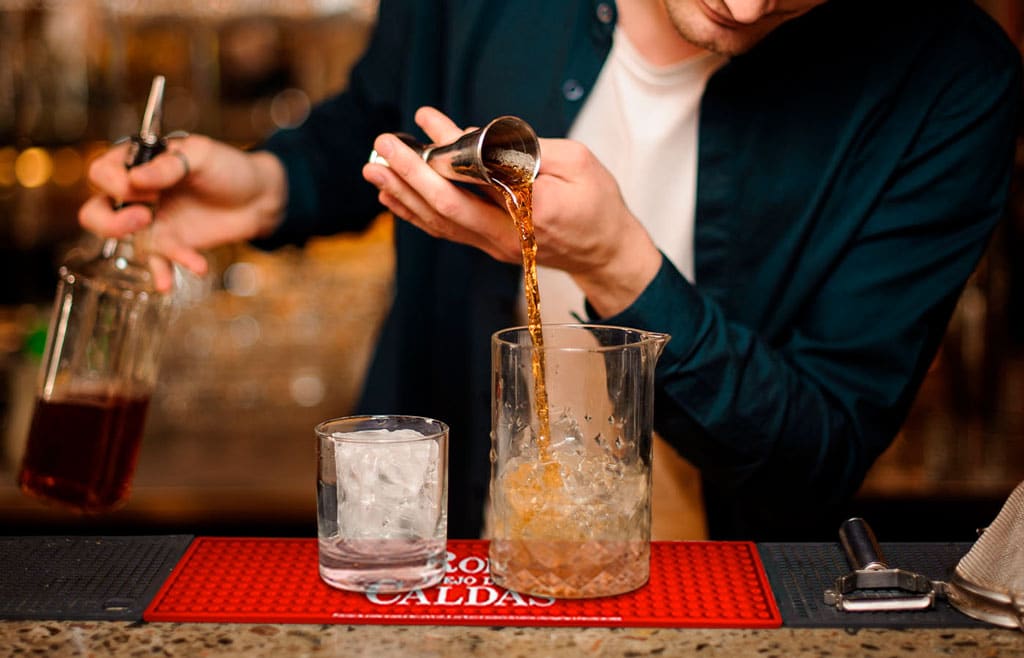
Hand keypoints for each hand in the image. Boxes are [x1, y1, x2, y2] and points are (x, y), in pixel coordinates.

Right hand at [79, 134, 286, 290]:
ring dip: (142, 250)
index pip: (102, 172)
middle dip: (110, 221)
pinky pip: (158, 261)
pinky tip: (169, 284)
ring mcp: (151, 221)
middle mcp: (137, 193)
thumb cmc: (228, 167)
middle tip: (145, 218)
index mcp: (138, 162)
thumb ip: (170, 164)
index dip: (116, 183)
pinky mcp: (170, 243)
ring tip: (179, 250)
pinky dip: (163, 272)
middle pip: (96, 211)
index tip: (148, 188)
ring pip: (122, 241)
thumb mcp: (202, 155)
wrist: (258, 198)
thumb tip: (136, 178)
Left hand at [362, 106, 661, 315]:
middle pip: (446, 206)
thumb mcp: (578, 163)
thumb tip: (480, 138)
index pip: (477, 180)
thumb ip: (529, 151)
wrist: (605, 253)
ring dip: (403, 194)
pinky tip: (394, 196)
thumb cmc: (598, 205)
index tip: (425, 121)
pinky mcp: (489, 246)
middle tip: (382, 147)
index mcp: (533, 210)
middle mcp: (507, 234)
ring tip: (374, 169)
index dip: (444, 152)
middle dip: (409, 174)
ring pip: (439, 222)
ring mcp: (495, 245)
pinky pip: (446, 230)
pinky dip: (416, 213)